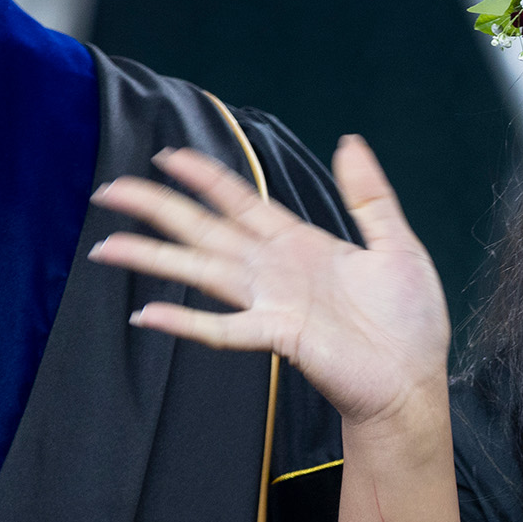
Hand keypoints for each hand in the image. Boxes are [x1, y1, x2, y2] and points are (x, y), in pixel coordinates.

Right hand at [89, 136, 450, 429]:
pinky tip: (150, 312)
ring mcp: (273, 303)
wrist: (413, 378)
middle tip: (112, 190)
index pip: (242, 202)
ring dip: (155, 258)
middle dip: (159, 209)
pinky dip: (187, 321)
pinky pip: (225, 328)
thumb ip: (370, 196)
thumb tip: (351, 142)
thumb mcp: (397, 245)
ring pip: (203, 271)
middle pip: (206, 230)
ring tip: (108, 247)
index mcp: (302, 245)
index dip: (206, 178)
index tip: (170, 155)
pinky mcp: (280, 336)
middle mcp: (277, 270)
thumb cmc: (409, 321)